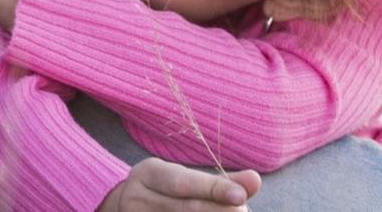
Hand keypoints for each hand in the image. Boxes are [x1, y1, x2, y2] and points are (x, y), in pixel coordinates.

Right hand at [98, 158, 261, 211]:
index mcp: (147, 174)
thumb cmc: (166, 191)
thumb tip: (255, 180)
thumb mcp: (185, 178)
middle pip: (186, 208)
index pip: (183, 182)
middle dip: (220, 211)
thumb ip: (219, 182)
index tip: (242, 196)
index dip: (214, 189)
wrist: (126, 207)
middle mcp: (136, 198)